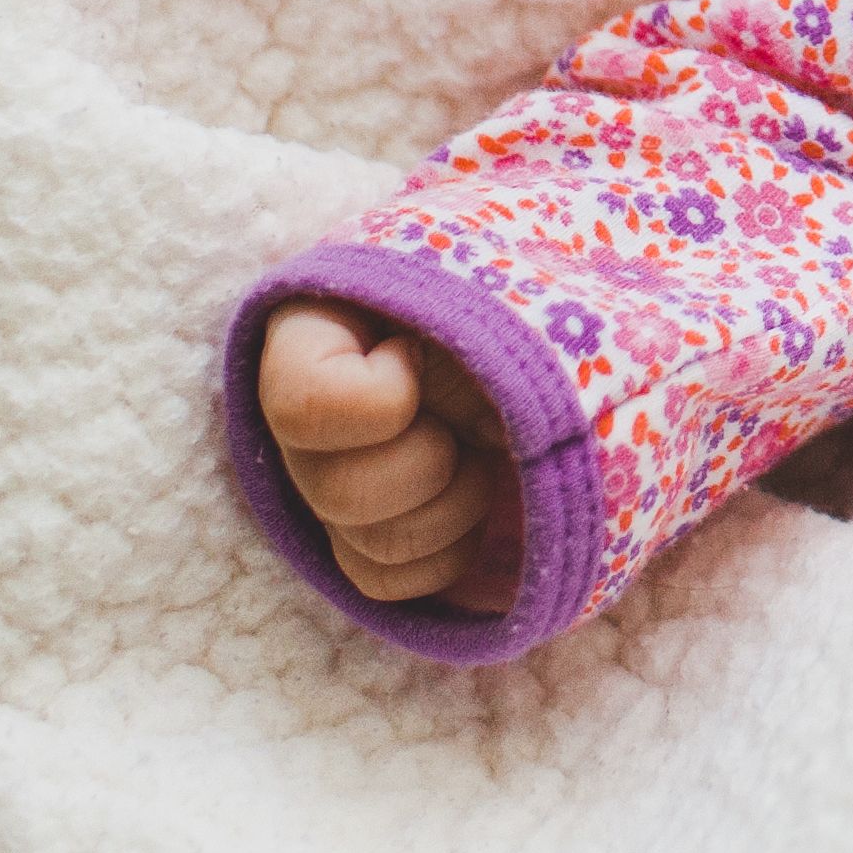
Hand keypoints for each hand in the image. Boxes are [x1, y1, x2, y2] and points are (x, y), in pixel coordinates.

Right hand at [255, 301, 522, 615]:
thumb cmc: (512, 285)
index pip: (305, 403)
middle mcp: (306, 421)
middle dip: (432, 460)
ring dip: (455, 506)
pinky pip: (390, 582)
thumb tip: (423, 360)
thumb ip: (452, 300)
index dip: (384, 395)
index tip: (419, 352)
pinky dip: (450, 553)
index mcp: (312, 335)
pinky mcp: (373, 538)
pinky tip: (480, 498)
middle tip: (476, 416)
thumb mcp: (485, 270)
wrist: (546, 325)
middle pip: (337, 494)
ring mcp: (335, 487)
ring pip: (369, 549)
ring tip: (485, 452)